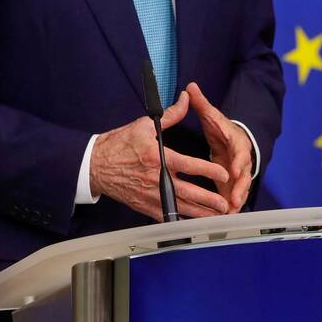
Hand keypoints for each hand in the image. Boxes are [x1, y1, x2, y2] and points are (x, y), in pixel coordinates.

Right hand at [89, 90, 230, 221]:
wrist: (95, 165)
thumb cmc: (118, 144)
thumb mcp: (143, 125)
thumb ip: (170, 115)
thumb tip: (186, 99)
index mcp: (158, 158)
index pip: (189, 166)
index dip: (209, 171)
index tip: (224, 175)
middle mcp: (156, 179)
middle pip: (189, 193)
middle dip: (209, 200)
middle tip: (225, 203)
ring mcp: (150, 195)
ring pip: (180, 208)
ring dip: (200, 213)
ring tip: (217, 216)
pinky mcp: (145, 206)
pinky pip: (167, 217)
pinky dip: (182, 220)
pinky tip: (195, 223)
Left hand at [186, 82, 252, 212]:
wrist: (233, 139)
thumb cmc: (221, 129)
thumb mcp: (212, 116)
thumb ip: (202, 104)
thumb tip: (190, 87)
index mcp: (236, 143)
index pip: (240, 153)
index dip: (238, 163)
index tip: (233, 172)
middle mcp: (241, 160)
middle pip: (244, 176)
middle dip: (239, 189)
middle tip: (233, 202)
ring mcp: (239, 174)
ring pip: (240, 190)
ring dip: (235, 202)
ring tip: (229, 215)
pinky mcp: (233, 185)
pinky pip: (232, 197)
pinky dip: (229, 208)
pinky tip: (222, 219)